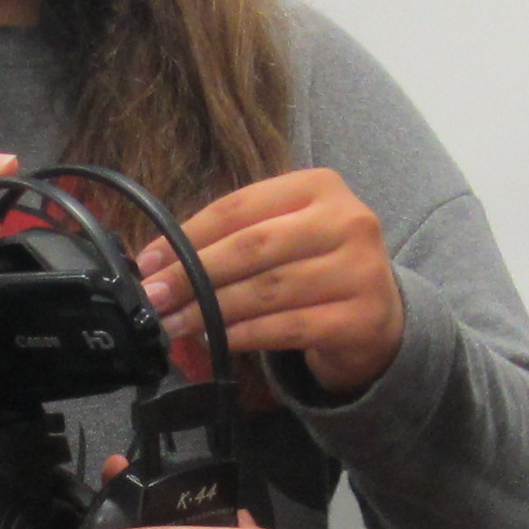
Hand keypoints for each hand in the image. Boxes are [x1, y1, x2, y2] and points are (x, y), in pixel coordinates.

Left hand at [137, 170, 405, 395]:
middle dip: (193, 274)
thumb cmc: (316, 270)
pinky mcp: (361, 318)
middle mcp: (348, 221)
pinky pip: (287, 327)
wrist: (379, 318)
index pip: (240, 206)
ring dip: (212, 311)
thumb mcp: (283, 237)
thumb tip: (157, 262)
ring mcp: (360, 270)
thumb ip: (232, 239)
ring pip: (268, 289)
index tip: (149, 261)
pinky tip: (214, 341)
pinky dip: (244, 335)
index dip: (188, 235)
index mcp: (320, 186)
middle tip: (155, 298)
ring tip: (174, 324)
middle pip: (252, 246)